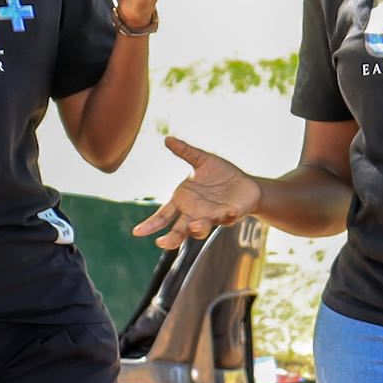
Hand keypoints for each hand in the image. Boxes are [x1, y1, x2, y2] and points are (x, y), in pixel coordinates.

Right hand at [131, 137, 260, 248]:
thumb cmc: (221, 175)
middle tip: (162, 243)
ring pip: (202, 228)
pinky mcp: (230, 215)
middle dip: (172, 237)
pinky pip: (227, 217)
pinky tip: (229, 212)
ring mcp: (212, 216)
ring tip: (196, 227)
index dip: (151, 224)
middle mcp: (195, 213)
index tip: (137, 232)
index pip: (163, 215)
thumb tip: (167, 139)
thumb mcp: (202, 160)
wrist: (246, 184)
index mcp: (183, 202)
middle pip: (180, 229)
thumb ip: (185, 152)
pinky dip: (227, 216)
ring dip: (199, 228)